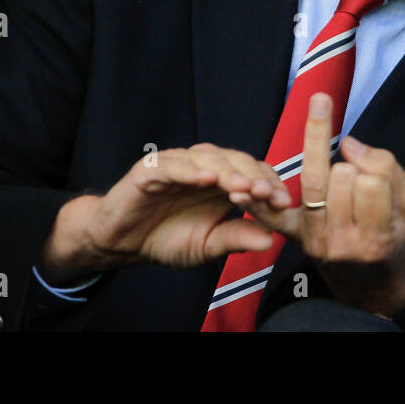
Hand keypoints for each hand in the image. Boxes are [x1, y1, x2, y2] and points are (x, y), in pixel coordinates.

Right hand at [36, 143, 291, 283]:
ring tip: (243, 186)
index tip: (282, 203)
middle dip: (254, 177)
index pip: (253, 173)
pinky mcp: (151, 168)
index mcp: (222, 181)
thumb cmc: (167, 238)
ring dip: (228, 171)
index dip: (268, 185)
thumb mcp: (208, 245)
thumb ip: (236, 238)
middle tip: (268, 194)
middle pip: (236, 160)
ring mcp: (177, 164)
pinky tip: (207, 179)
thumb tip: (271, 240)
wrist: (122, 241)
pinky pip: (173, 166)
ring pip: (208, 158)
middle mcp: (203, 166)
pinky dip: (191, 170)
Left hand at [246, 93, 404, 317]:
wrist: (373, 281)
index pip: (370, 182)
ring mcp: (315, 241)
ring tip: (340, 182)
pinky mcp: (295, 237)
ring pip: (314, 181)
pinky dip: (256, 203)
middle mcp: (342, 243)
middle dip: (352, 169)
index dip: (375, 171)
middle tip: (360, 188)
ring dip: (328, 169)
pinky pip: (272, 217)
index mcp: (377, 237)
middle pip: (341, 177)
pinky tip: (241, 189)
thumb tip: (349, 143)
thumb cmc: (396, 235)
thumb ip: (388, 168)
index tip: (378, 180)